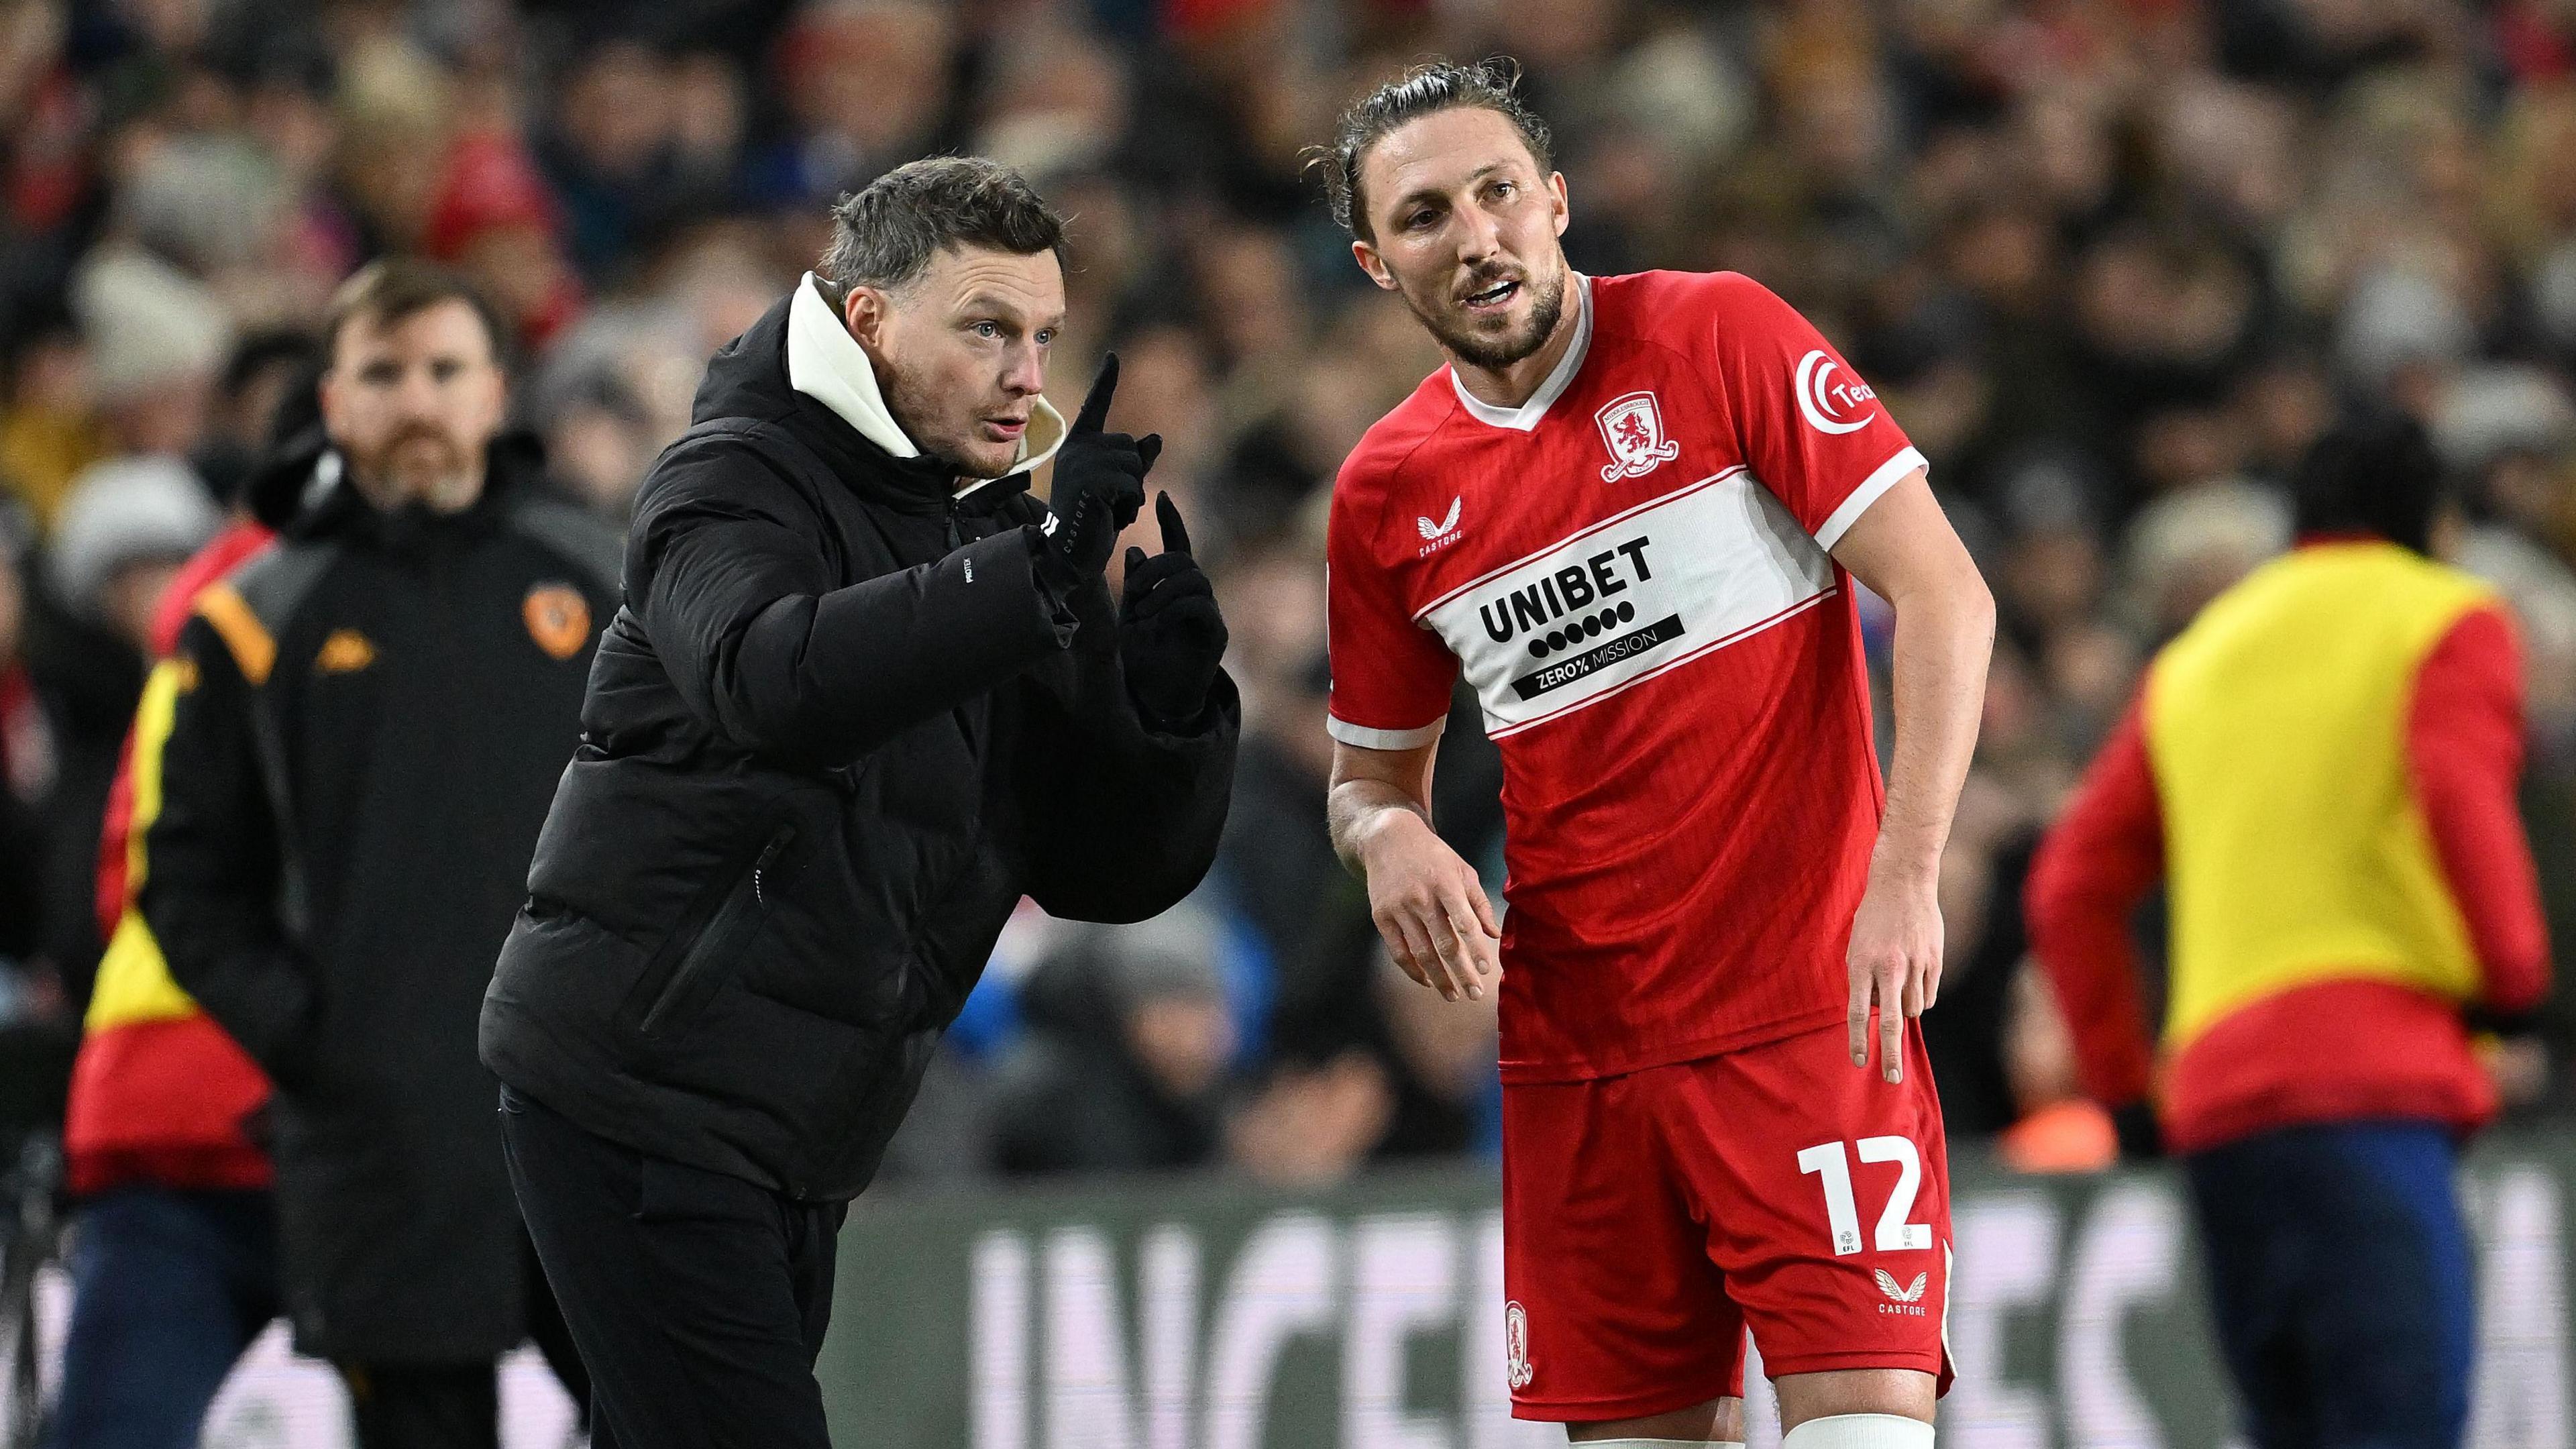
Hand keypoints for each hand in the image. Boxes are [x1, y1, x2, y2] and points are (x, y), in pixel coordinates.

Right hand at [1042, 354, 1157, 577]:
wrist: (1070, 554)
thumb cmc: (1095, 521)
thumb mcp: (1119, 488)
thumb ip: (1136, 463)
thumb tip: (1155, 437)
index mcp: (1079, 446)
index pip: (1095, 406)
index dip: (1107, 380)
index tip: (1113, 356)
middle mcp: (1077, 448)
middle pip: (1131, 447)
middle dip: (1133, 479)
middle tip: (1109, 503)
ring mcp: (1081, 462)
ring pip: (1134, 466)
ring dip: (1132, 494)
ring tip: (1109, 511)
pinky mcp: (1089, 480)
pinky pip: (1132, 484)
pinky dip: (1129, 505)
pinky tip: (1109, 517)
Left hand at [1121, 492, 1226, 725]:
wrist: (1155, 698)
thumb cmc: (1142, 659)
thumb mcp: (1129, 616)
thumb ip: (1135, 587)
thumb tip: (1136, 551)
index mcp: (1175, 589)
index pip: (1179, 547)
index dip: (1172, 522)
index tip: (1162, 497)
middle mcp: (1197, 597)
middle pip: (1185, 561)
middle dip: (1157, 569)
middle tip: (1136, 593)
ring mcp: (1209, 615)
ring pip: (1194, 580)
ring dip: (1163, 592)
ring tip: (1143, 614)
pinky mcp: (1215, 635)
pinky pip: (1200, 606)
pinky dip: (1174, 611)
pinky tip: (1157, 626)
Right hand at [1358, 809, 1500, 1000]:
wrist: (1387, 838)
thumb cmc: (1433, 855)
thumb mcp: (1462, 869)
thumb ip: (1479, 902)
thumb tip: (1493, 934)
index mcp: (1445, 883)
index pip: (1463, 922)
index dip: (1475, 948)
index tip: (1486, 970)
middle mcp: (1420, 897)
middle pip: (1444, 944)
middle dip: (1461, 973)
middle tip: (1475, 994)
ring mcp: (1398, 908)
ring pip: (1421, 953)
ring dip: (1439, 978)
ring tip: (1453, 995)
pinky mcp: (1381, 916)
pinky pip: (1398, 951)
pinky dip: (1413, 970)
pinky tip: (1427, 981)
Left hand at [1846, 864, 1942, 1081]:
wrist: (1903, 882)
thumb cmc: (1874, 917)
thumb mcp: (1855, 946)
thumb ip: (1862, 981)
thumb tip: (1872, 1013)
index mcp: (1861, 964)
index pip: (1856, 1013)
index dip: (1857, 1040)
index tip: (1859, 1062)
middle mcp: (1888, 968)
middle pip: (1889, 1022)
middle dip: (1889, 1054)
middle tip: (1891, 1078)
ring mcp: (1915, 965)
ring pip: (1913, 1009)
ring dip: (1904, 1010)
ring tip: (1899, 987)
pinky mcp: (1935, 961)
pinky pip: (1929, 996)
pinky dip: (1921, 998)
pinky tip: (1914, 982)